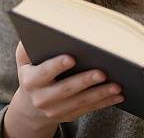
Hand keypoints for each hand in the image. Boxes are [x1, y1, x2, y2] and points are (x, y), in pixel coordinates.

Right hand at [3, 42, 123, 137]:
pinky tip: (118, 95)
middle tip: (102, 72)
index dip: (56, 66)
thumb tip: (41, 27)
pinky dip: (105, 102)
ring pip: (80, 102)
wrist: (30, 106)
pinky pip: (89, 109)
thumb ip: (28, 44)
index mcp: (30, 81)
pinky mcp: (69, 116)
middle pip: (66, 89)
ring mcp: (55, 110)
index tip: (71, 57)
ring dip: (100, 94)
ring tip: (117, 85)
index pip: (43, 73)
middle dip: (85, 81)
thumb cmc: (33, 71)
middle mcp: (41, 98)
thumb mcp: (25, 58)